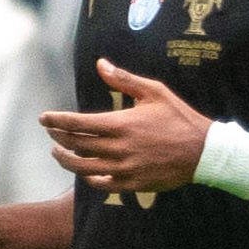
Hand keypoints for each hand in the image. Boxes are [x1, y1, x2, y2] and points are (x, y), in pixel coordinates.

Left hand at [41, 60, 210, 193]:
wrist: (204, 151)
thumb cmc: (179, 118)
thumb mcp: (154, 92)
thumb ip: (124, 80)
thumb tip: (101, 64)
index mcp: (121, 124)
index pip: (78, 123)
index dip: (56, 120)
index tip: (43, 118)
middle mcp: (119, 148)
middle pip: (76, 144)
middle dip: (58, 136)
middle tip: (50, 131)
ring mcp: (124, 168)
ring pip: (83, 167)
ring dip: (65, 160)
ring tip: (57, 152)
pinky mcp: (132, 184)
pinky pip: (101, 183)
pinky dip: (87, 177)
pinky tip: (83, 170)